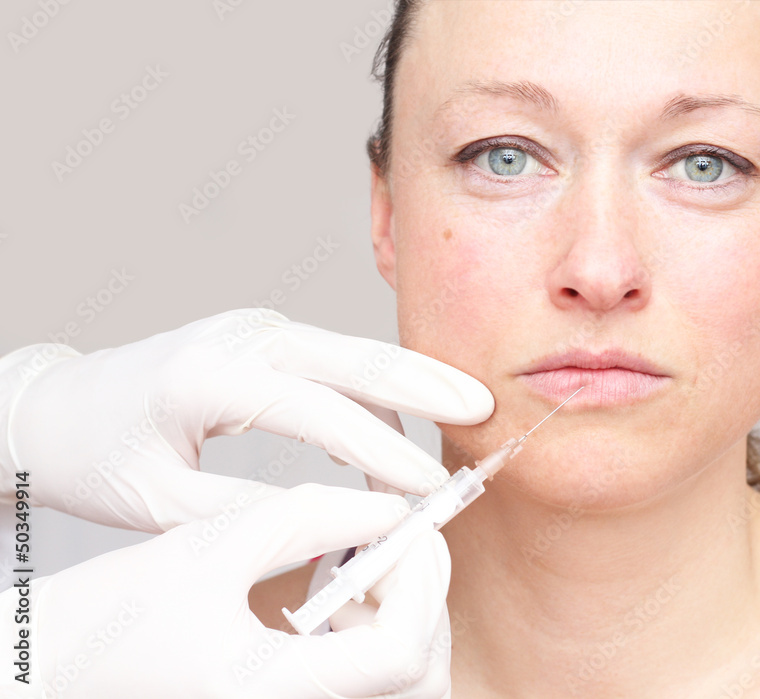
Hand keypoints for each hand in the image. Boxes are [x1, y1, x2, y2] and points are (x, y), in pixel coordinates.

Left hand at [0, 309, 492, 531]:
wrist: (58, 407)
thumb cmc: (99, 457)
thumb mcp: (164, 505)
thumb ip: (253, 510)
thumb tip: (334, 523)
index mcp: (209, 376)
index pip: (317, 410)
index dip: (380, 451)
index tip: (426, 486)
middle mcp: (241, 338)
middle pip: (352, 355)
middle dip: (425, 383)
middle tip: (482, 408)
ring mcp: (254, 329)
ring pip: (351, 352)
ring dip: (407, 385)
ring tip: (457, 424)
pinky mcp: (263, 336)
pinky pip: (333, 357)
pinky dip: (374, 387)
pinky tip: (401, 421)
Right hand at [0, 484, 451, 697]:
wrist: (54, 672)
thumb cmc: (111, 618)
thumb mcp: (211, 548)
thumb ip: (309, 519)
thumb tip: (391, 509)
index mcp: (276, 692)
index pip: (401, 654)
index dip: (422, 582)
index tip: (410, 526)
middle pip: (416, 678)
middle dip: (420, 598)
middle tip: (397, 539)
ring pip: (395, 684)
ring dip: (398, 614)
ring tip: (359, 560)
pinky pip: (359, 682)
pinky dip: (368, 633)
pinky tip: (335, 592)